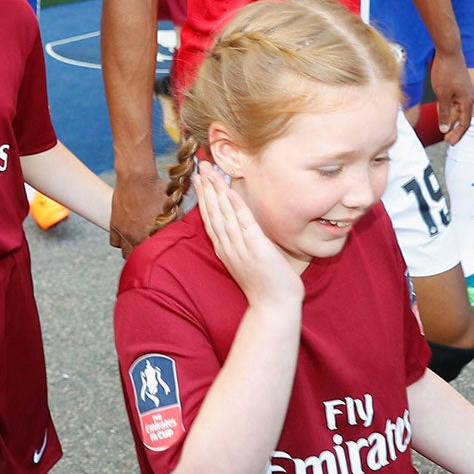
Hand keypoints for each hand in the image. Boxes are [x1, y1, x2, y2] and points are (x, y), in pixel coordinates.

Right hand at [109, 165, 168, 251]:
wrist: (136, 177)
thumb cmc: (157, 189)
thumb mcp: (171, 206)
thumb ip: (176, 221)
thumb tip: (184, 229)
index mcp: (151, 234)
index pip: (154, 255)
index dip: (158, 255)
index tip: (160, 253)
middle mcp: (135, 237)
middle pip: (137, 257)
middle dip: (143, 255)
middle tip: (149, 249)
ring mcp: (123, 232)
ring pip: (125, 251)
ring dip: (131, 248)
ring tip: (138, 242)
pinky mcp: (114, 225)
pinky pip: (115, 241)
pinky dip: (120, 240)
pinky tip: (128, 233)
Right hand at [195, 162, 302, 310]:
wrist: (273, 307)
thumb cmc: (265, 285)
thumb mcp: (248, 261)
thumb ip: (242, 244)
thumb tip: (242, 227)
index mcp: (225, 249)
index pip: (210, 218)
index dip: (204, 197)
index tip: (200, 179)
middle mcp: (228, 247)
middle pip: (213, 213)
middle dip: (206, 188)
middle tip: (200, 166)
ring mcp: (240, 247)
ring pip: (224, 214)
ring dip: (216, 191)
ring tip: (210, 172)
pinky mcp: (256, 247)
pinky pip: (244, 222)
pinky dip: (236, 206)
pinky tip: (230, 191)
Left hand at [429, 48, 473, 144]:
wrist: (448, 51)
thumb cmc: (446, 71)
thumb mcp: (442, 95)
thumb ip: (443, 112)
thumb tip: (444, 128)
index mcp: (467, 101)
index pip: (465, 123)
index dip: (458, 134)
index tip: (451, 142)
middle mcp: (467, 97)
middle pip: (463, 118)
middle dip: (455, 129)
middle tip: (447, 139)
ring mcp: (463, 91)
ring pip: (458, 110)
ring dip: (451, 119)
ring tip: (444, 128)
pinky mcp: (458, 85)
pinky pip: (455, 101)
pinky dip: (449, 109)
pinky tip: (441, 112)